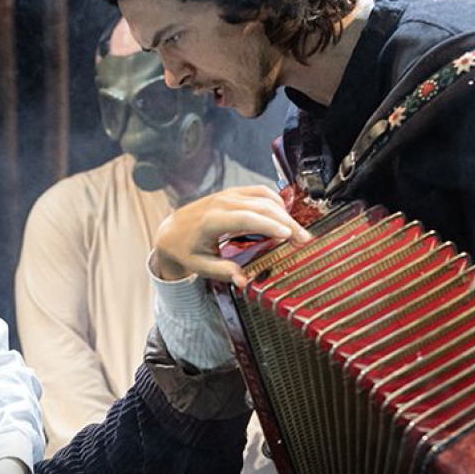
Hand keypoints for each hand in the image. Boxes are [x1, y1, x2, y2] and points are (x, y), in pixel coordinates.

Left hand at [150, 185, 313, 288]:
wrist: (171, 231)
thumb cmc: (185, 250)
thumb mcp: (200, 266)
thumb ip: (223, 271)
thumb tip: (243, 281)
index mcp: (211, 220)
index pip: (246, 218)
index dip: (269, 225)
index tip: (288, 236)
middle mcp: (221, 203)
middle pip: (261, 207)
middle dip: (286, 222)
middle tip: (304, 239)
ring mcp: (228, 195)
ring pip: (264, 196)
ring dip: (284, 212)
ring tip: (298, 232)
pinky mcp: (233, 193)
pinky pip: (259, 192)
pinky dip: (275, 203)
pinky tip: (284, 218)